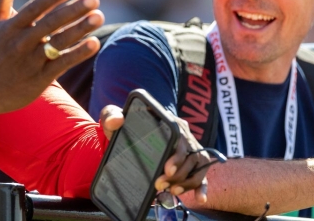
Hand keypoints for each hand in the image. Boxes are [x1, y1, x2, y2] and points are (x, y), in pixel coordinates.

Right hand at [0, 0, 104, 117]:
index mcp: (12, 27)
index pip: (34, 8)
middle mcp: (22, 42)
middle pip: (51, 23)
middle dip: (73, 10)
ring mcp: (32, 61)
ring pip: (59, 42)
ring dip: (80, 29)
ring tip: (99, 17)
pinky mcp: (40, 78)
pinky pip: (61, 64)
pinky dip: (77, 54)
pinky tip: (94, 43)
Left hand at [99, 105, 213, 203]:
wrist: (128, 137)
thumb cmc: (123, 127)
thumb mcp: (113, 119)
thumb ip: (111, 116)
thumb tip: (118, 119)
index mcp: (170, 122)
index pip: (180, 137)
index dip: (177, 155)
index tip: (167, 170)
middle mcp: (184, 134)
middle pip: (191, 155)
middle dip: (178, 174)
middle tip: (160, 185)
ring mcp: (189, 149)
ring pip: (198, 167)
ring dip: (187, 182)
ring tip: (172, 191)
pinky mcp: (190, 164)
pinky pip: (201, 175)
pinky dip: (201, 187)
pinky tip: (199, 198)